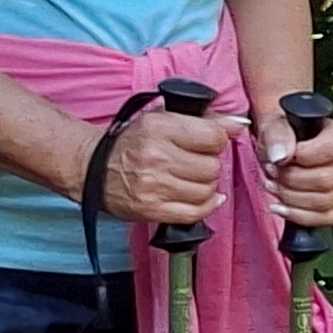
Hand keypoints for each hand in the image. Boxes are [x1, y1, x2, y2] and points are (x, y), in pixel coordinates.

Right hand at [94, 109, 237, 224]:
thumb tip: (238, 125)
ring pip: (207, 190)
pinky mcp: (152, 209)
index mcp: (160, 128)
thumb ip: (203, 120)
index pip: (213, 137)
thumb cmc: (131, 143)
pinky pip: (195, 213)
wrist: (94, 168)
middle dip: (209, 164)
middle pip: (212, 166)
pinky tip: (202, 198)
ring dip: (205, 186)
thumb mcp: (162, 120)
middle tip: (196, 161)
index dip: (217, 140)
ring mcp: (154, 186)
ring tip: (191, 178)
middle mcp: (157, 156)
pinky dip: (205, 206)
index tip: (209, 142)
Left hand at [260, 112, 332, 230]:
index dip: (302, 156)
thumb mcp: (274, 122)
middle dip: (290, 180)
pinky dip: (299, 215)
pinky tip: (281, 207)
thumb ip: (277, 133)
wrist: (283, 147)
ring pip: (324, 202)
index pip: (332, 149)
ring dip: (291, 198)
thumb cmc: (283, 132)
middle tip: (272, 172)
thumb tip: (280, 155)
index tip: (280, 157)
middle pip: (326, 180)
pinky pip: (326, 218)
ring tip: (273, 186)